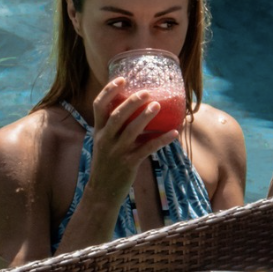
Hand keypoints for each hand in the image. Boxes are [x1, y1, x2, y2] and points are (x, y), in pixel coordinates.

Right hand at [86, 78, 177, 200]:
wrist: (102, 192)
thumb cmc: (108, 166)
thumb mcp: (105, 145)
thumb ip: (117, 130)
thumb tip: (139, 114)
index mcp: (99, 132)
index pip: (99, 106)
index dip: (109, 91)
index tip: (122, 79)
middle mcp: (105, 139)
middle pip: (117, 115)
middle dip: (131, 102)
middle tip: (147, 92)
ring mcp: (117, 152)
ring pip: (131, 130)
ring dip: (146, 117)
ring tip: (158, 106)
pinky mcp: (129, 164)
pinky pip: (147, 149)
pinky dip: (161, 140)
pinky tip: (174, 133)